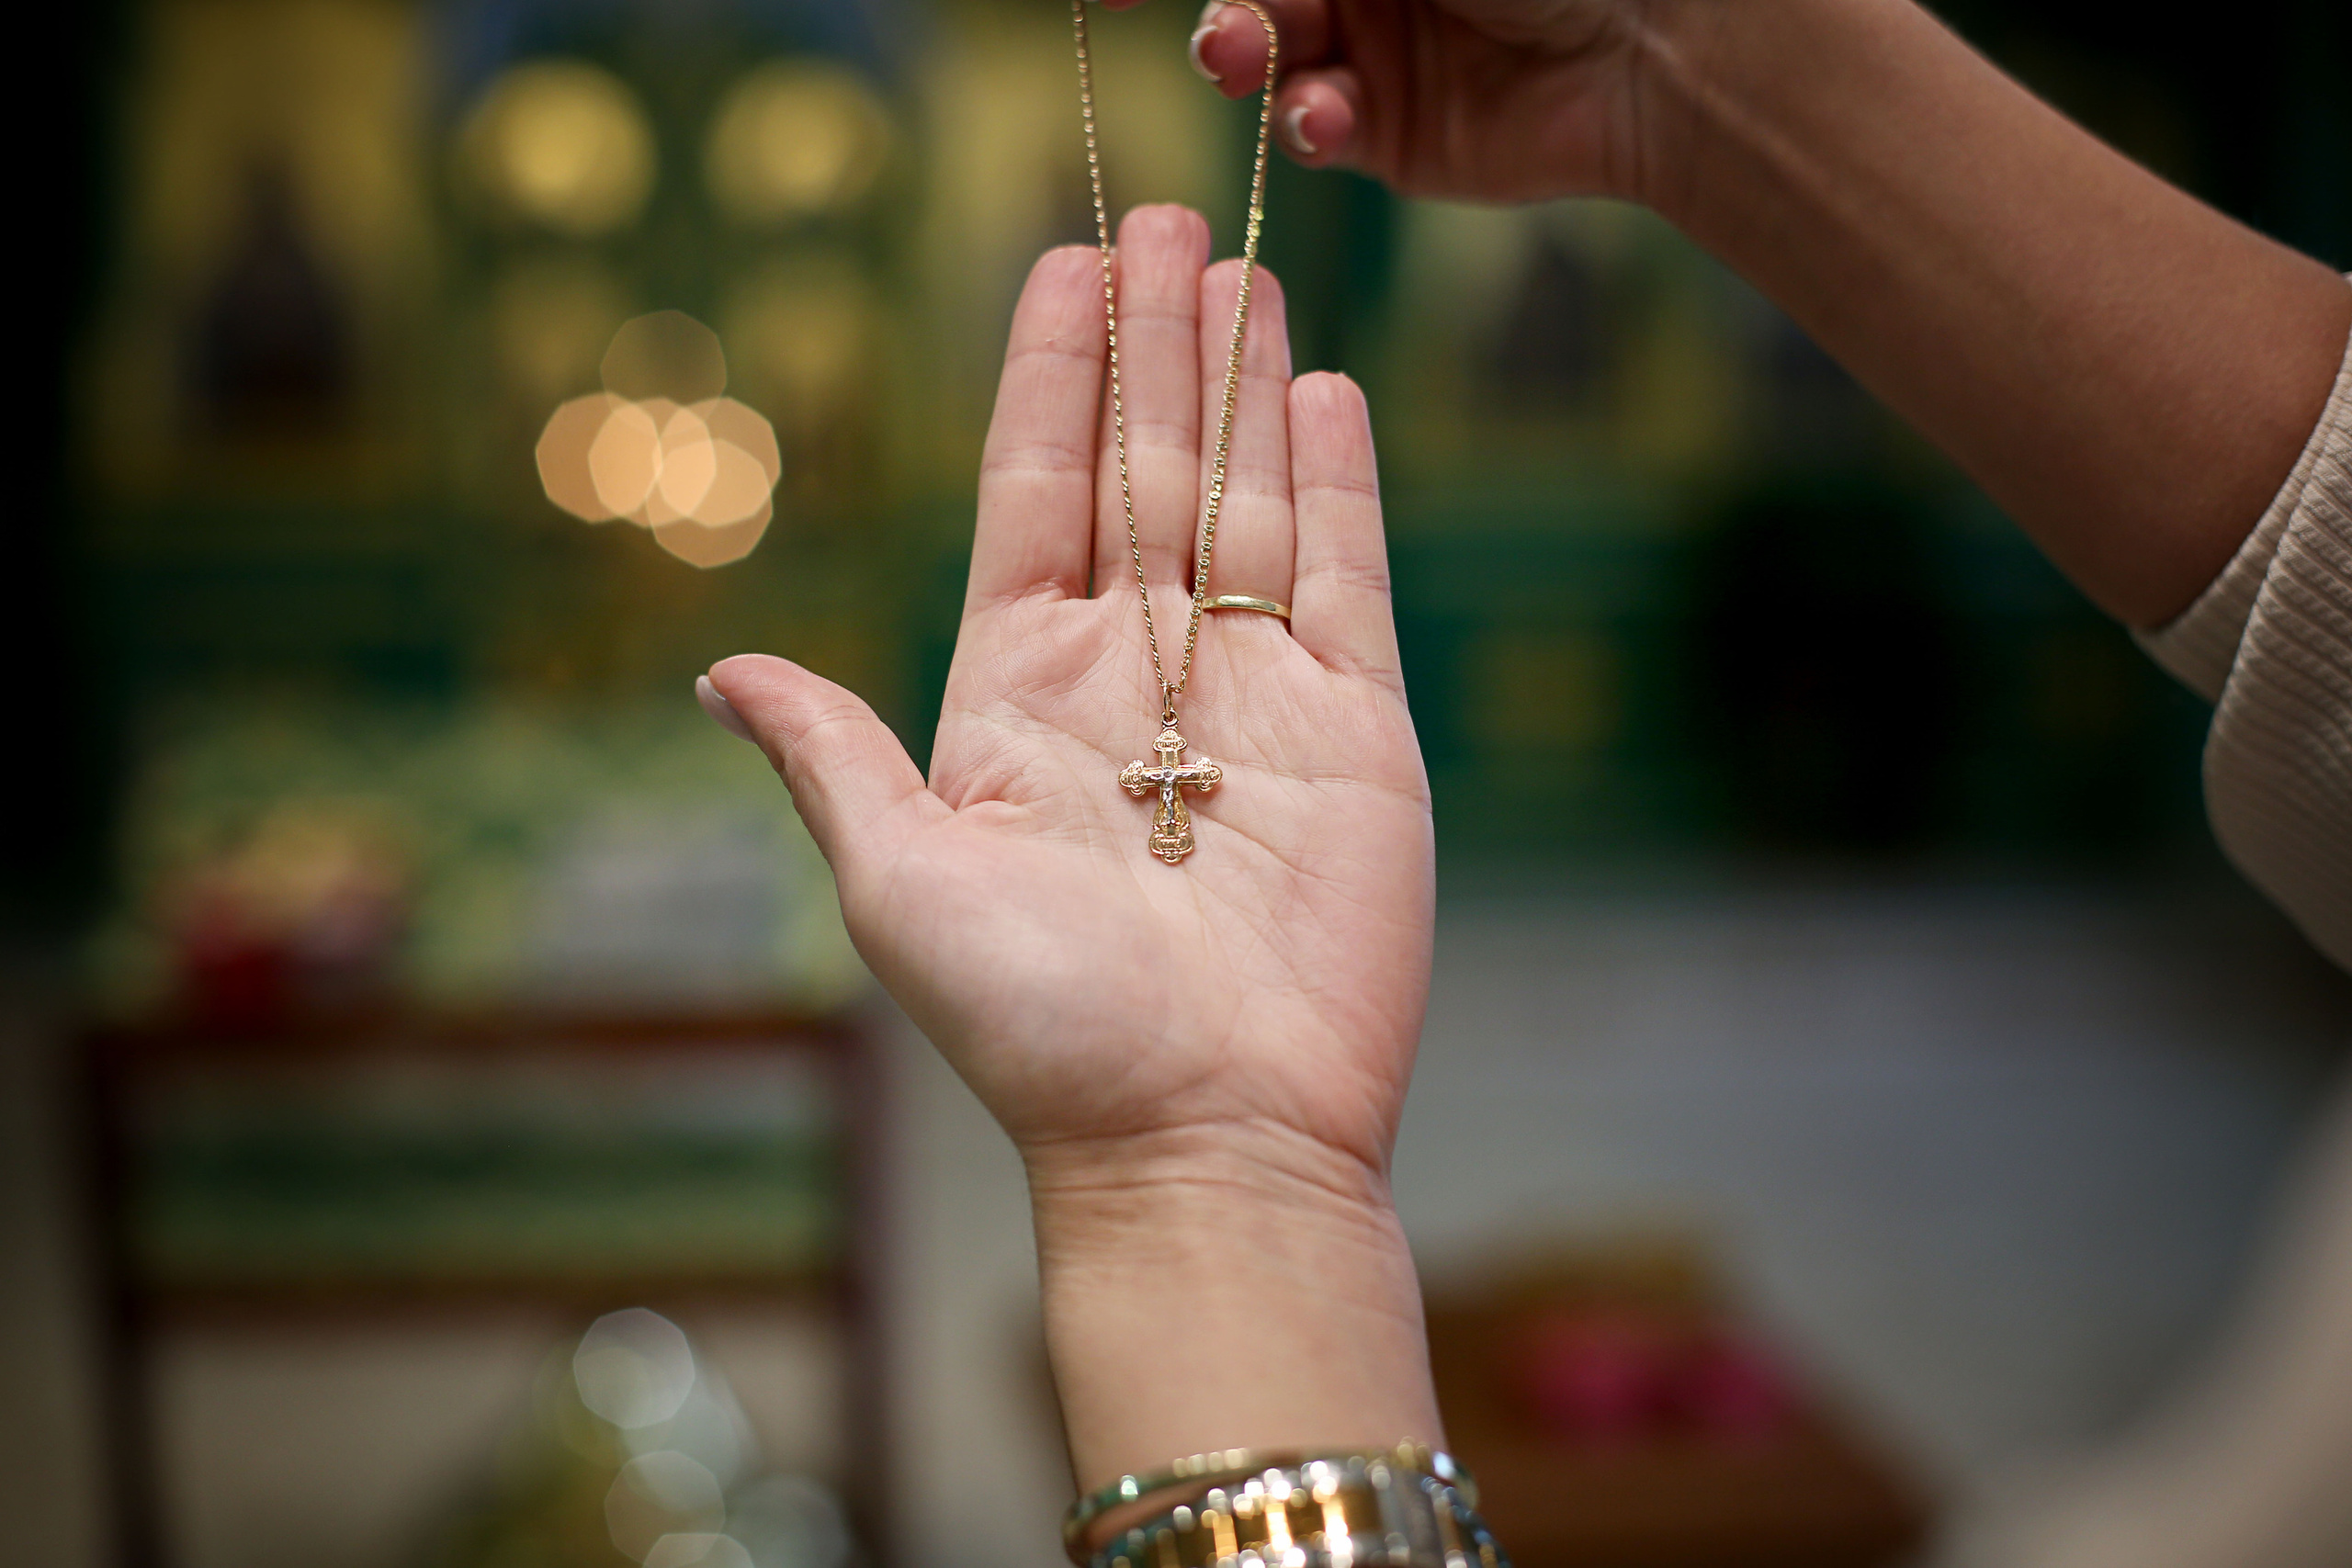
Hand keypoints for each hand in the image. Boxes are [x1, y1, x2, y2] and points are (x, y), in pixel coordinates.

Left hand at [706, 205, 1442, 1479]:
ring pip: (1244, 499)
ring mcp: (1254, 697)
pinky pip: (1346, 577)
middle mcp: (1136, 677)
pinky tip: (1322, 391)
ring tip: (1241, 271)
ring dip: (1239, 383)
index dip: (1046, 378)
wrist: (1206, 1140)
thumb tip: (725, 672)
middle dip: (1151, 346)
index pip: (1033, 493)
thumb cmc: (1043, 1031)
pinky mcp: (1357, 732)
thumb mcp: (903, 882)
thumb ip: (834, 757)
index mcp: (1018, 696)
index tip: (1064, 267)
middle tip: (1167, 220)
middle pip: (1141, 470)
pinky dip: (1339, 482)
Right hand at [1167, 0, 1697, 202]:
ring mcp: (1362, 48)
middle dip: (1208, 6)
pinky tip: (1328, 117)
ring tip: (1245, 56)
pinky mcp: (1384, 133)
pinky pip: (1308, 128)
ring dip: (1237, 52)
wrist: (1658, 43)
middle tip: (1207, 25)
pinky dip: (1303, 123)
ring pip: (1256, 55)